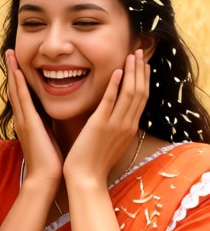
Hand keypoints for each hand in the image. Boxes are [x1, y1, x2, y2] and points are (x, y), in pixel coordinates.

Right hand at [6, 50, 62, 185]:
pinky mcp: (29, 123)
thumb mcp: (50, 137)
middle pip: (15, 89)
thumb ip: (50, 124)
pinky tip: (17, 71)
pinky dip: (18, 84)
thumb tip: (56, 114)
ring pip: (16, 90)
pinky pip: (22, 99)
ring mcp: (23, 120)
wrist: (45, 178)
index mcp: (28, 122)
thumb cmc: (50, 162)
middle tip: (10, 51)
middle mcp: (22, 118)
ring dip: (12, 71)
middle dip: (12, 70)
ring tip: (10, 54)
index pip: (22, 95)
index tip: (19, 62)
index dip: (19, 78)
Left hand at [63, 50, 148, 185]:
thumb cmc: (94, 162)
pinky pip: (110, 101)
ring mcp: (115, 124)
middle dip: (140, 70)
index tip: (143, 63)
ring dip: (131, 72)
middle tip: (139, 52)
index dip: (143, 79)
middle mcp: (127, 124)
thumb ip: (115, 125)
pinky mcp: (100, 125)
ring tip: (131, 55)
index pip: (142, 98)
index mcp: (129, 128)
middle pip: (140, 92)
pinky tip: (116, 71)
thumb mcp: (111, 141)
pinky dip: (114, 85)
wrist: (86, 178)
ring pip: (129, 93)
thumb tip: (113, 112)